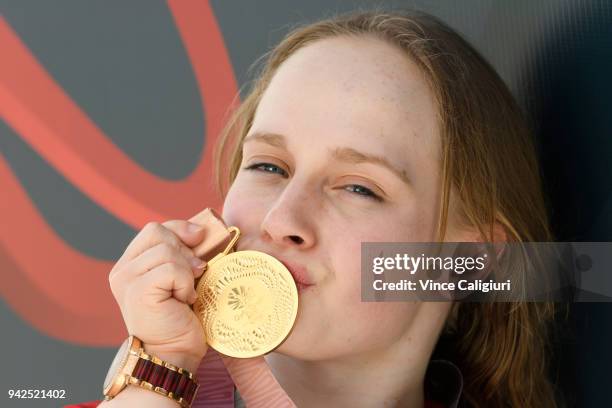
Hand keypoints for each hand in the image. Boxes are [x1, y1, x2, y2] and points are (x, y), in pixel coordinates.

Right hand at [109, 220, 208, 371]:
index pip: (155, 229)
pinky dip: (186, 284)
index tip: (199, 242)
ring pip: (168, 251)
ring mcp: (126, 280)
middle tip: (193, 277)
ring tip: (184, 294)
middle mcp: (122, 270)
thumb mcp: (180, 275)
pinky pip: (172, 269)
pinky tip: (183, 301)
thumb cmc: (182, 315)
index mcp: (130, 263)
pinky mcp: (137, 291)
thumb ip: (181, 251)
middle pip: (160, 234)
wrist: (175, 352)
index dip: (181, 230)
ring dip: (187, 273)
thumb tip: (200, 230)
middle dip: (186, 252)